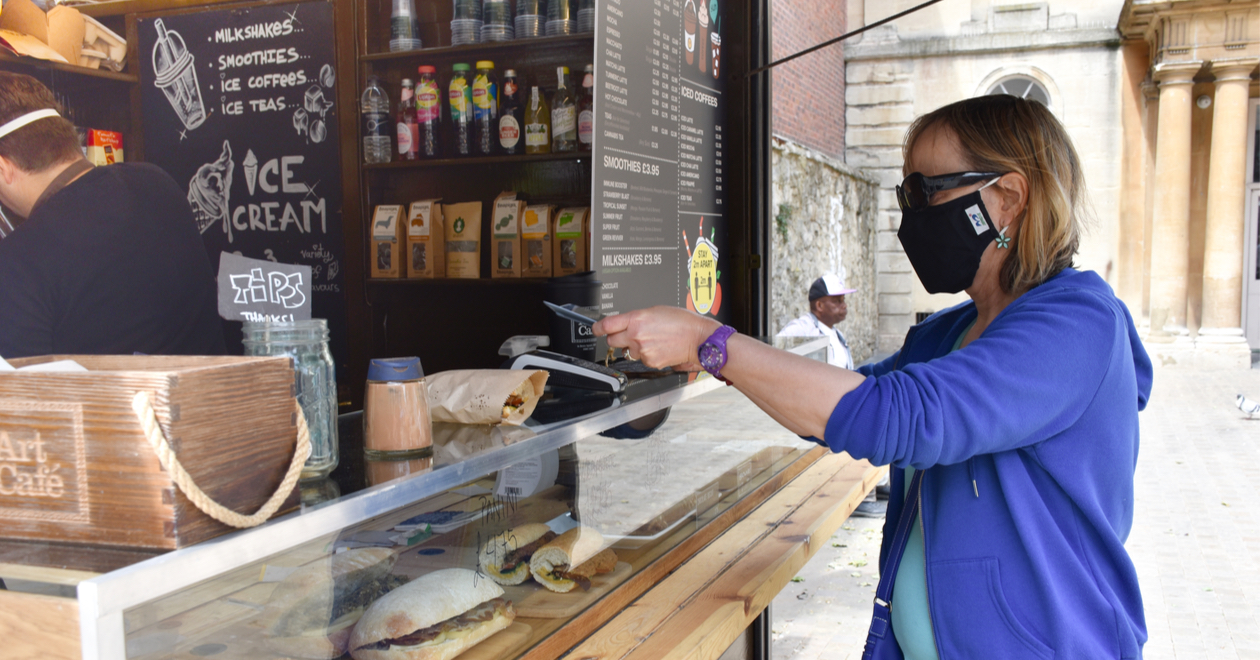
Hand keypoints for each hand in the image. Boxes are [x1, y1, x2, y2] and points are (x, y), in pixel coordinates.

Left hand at [593, 306, 721, 370]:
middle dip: (616, 338)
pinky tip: (657, 347)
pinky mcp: (649, 362)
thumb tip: (625, 323)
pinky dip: (645, 354)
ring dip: (632, 347)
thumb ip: (636, 317)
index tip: (595, 329)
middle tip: (625, 334)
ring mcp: (642, 351)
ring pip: (626, 351)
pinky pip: (640, 359)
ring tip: (650, 340)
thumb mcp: (655, 310)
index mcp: (636, 319)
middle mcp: (636, 336)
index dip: (598, 328)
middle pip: (612, 341)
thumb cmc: (682, 322)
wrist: (697, 338)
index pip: (607, 325)